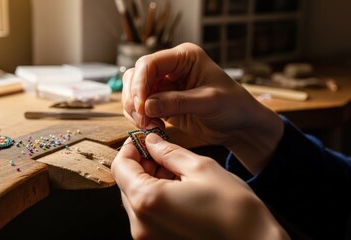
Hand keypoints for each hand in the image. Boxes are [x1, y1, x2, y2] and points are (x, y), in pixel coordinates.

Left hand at [112, 133, 289, 239]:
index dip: (130, 148)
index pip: (120, 167)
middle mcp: (141, 224)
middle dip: (141, 164)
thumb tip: (151, 141)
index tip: (143, 139)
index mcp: (148, 201)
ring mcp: (148, 238)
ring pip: (136, 199)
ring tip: (174, 171)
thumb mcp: (200, 167)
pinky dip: (156, 198)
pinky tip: (177, 189)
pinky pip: (147, 215)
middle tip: (162, 152)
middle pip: (126, 184)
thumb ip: (168, 151)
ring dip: (148, 181)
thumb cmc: (233, 207)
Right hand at [122, 43, 283, 173]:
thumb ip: (177, 102)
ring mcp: (165, 86)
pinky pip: (141, 107)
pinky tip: (153, 127)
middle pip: (136, 76)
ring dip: (135, 109)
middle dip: (134, 98)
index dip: (140, 83)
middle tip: (142, 118)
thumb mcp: (209, 102)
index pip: (150, 64)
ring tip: (148, 124)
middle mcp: (171, 68)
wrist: (239, 125)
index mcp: (184, 58)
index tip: (141, 105)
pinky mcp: (162, 103)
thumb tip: (146, 106)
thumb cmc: (233, 106)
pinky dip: (141, 117)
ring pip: (134, 92)